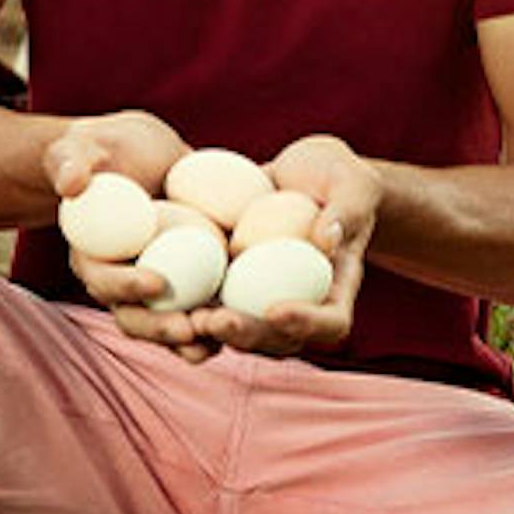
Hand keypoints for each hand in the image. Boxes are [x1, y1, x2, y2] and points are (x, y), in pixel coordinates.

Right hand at [43, 113, 212, 339]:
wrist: (140, 156)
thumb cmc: (104, 150)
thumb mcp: (81, 149)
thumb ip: (71, 162)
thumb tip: (71, 183)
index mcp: (91, 259)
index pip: (103, 280)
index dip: (126, 286)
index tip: (157, 282)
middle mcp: (120, 283)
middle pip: (136, 318)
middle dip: (161, 329)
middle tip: (192, 328)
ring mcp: (155, 289)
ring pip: (169, 325)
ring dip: (192, 339)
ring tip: (219, 340)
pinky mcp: (186, 283)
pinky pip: (199, 309)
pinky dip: (218, 320)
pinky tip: (245, 322)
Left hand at [201, 134, 380, 360]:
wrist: (302, 173)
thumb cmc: (337, 176)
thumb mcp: (352, 183)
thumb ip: (347, 209)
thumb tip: (327, 239)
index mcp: (336, 289)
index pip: (331, 323)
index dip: (306, 324)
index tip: (276, 310)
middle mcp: (299, 303)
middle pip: (277, 339)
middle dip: (246, 336)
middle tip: (215, 321)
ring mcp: (261, 298)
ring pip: (239, 331)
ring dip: (211, 332)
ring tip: (186, 319)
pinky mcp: (230, 284)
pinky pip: (211, 303)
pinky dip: (189, 308)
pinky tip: (161, 297)